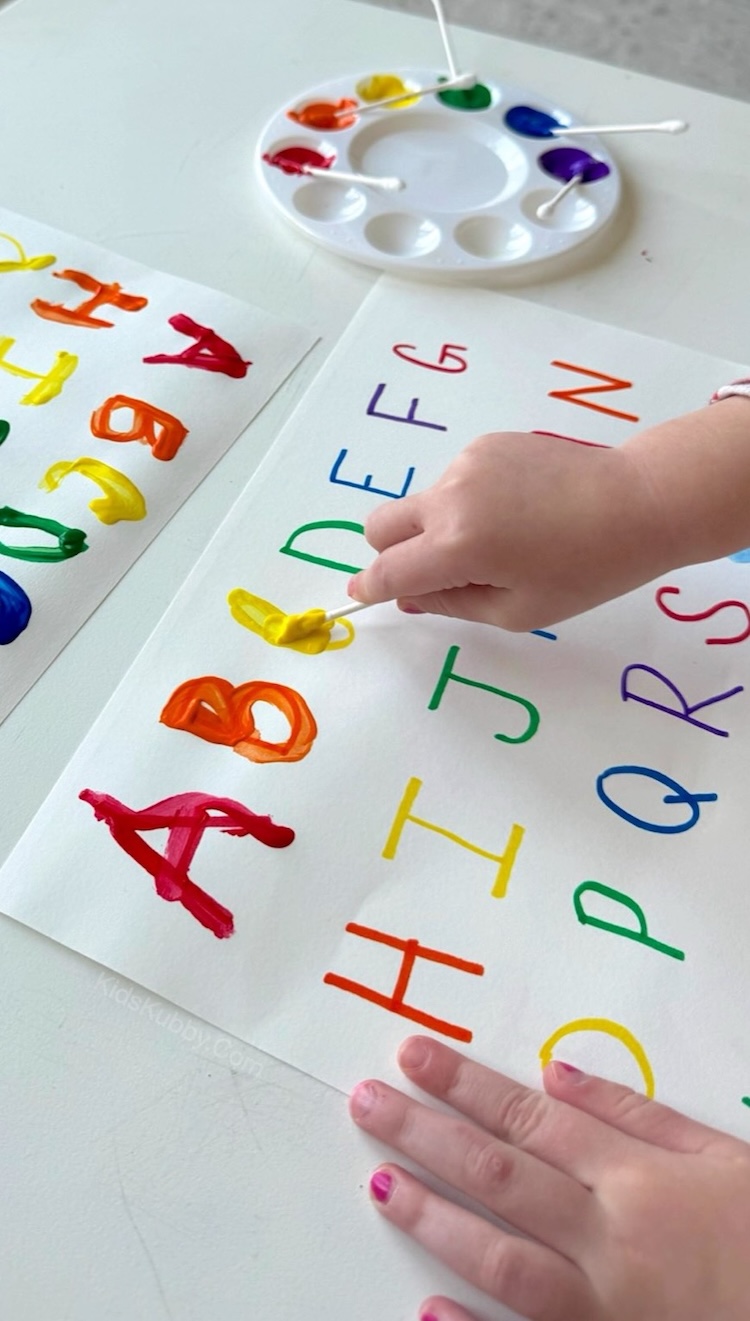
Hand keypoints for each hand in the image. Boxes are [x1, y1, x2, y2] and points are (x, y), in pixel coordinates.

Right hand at [348, 431, 672, 630]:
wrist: (637, 501)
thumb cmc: (586, 570)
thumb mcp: (518, 610)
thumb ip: (452, 604)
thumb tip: (410, 595)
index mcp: (457, 545)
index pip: (388, 570)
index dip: (368, 588)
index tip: (359, 596)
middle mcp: (450, 497)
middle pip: (382, 524)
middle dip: (390, 552)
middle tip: (431, 573)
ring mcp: (466, 463)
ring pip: (421, 503)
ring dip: (437, 527)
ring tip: (501, 542)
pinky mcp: (486, 444)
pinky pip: (454, 482)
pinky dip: (466, 503)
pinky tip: (516, 512)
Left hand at [349, 1036, 749, 1319]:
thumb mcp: (723, 1155)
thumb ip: (636, 1114)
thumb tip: (558, 1074)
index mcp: (634, 1178)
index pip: (528, 1118)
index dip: (464, 1084)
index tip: (413, 1056)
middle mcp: (608, 1237)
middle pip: (499, 1175)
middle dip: (427, 1134)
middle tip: (368, 1103)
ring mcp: (603, 1306)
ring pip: (502, 1258)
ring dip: (436, 1219)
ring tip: (382, 1185)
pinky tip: (424, 1310)